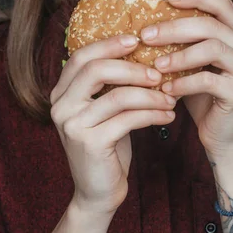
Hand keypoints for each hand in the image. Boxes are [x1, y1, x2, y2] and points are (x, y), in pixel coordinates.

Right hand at [50, 35, 176, 215]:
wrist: (98, 193)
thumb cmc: (107, 149)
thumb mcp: (105, 113)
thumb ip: (111, 88)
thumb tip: (142, 54)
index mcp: (61, 94)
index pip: (82, 56)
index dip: (109, 44)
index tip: (137, 39)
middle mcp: (61, 106)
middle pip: (96, 69)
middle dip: (132, 66)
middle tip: (159, 72)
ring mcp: (73, 125)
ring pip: (118, 95)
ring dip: (150, 94)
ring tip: (171, 97)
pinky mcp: (91, 143)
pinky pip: (128, 119)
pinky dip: (153, 114)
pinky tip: (168, 116)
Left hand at [140, 0, 232, 157]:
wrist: (220, 135)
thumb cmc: (202, 96)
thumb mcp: (192, 62)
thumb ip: (183, 40)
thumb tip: (148, 16)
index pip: (222, 3)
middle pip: (213, 24)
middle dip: (175, 27)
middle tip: (146, 35)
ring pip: (213, 48)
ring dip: (179, 54)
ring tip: (155, 64)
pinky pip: (208, 80)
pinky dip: (183, 82)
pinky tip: (166, 88)